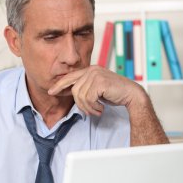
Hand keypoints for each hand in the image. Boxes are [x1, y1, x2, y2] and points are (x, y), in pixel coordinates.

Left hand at [48, 65, 167, 145]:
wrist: (131, 95)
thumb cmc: (114, 94)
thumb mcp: (96, 90)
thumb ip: (85, 88)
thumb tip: (70, 93)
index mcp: (90, 70)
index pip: (70, 77)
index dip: (60, 85)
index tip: (51, 92)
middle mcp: (92, 70)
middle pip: (74, 89)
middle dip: (79, 104)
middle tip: (89, 111)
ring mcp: (96, 75)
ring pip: (80, 96)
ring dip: (88, 108)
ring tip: (96, 111)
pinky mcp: (99, 82)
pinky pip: (88, 99)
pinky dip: (93, 107)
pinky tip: (101, 108)